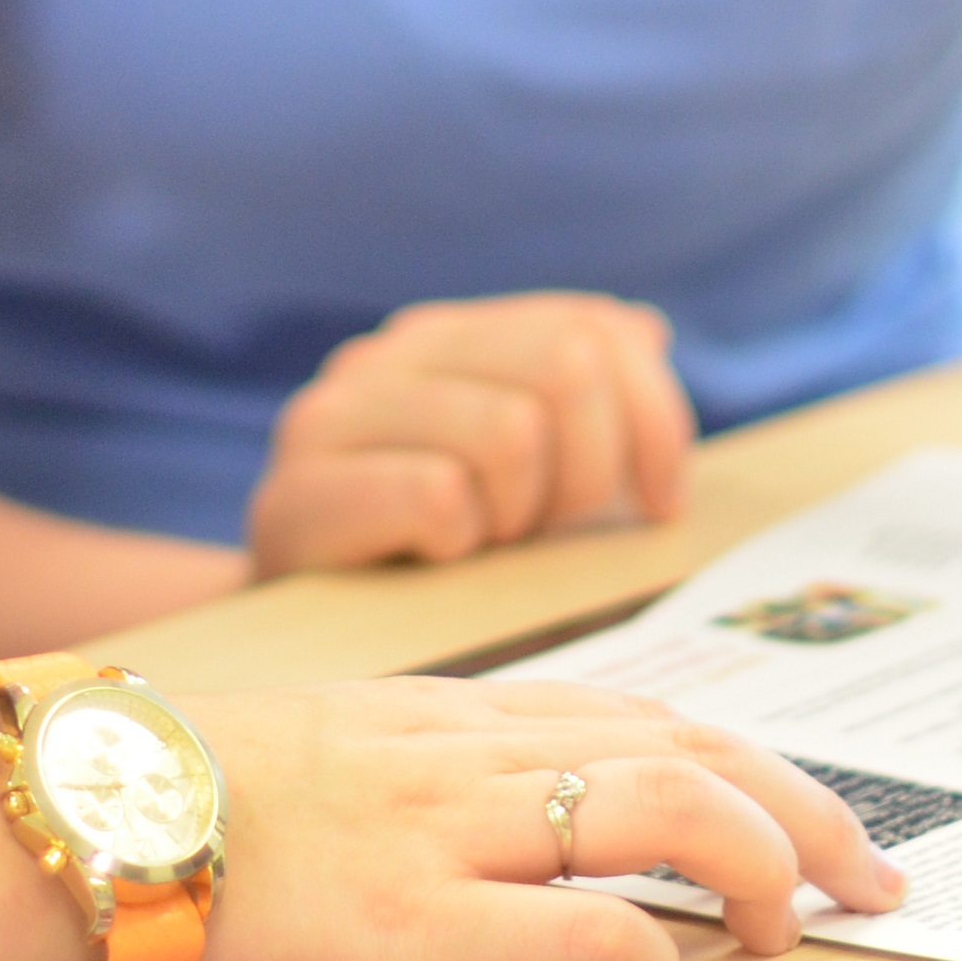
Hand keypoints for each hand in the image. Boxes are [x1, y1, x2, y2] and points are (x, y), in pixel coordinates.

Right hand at [183, 676, 904, 960]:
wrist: (81, 813)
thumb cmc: (191, 793)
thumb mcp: (335, 746)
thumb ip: (436, 765)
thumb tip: (533, 811)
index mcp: (452, 714)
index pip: (647, 715)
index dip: (753, 761)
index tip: (820, 815)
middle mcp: (465, 754)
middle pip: (686, 751)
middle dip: (802, 810)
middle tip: (873, 877)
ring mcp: (440, 830)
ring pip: (655, 809)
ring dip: (752, 864)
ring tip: (789, 924)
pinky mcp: (406, 920)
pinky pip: (567, 928)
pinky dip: (638, 956)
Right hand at [248, 293, 695, 575]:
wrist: (298, 632)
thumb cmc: (433, 553)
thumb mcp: (525, 474)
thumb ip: (580, 398)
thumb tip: (646, 333)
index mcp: (449, 336)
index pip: (593, 328)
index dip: (655, 417)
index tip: (664, 503)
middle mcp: (387, 354)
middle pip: (565, 366)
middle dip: (592, 471)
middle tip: (556, 531)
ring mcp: (333, 415)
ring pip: (510, 431)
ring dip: (521, 515)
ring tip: (484, 543)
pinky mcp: (297, 492)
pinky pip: (439, 497)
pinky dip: (459, 545)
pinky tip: (432, 560)